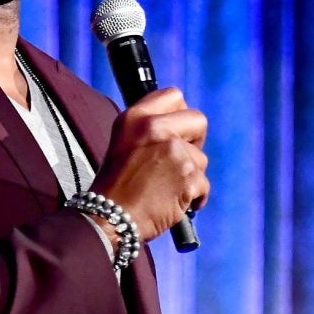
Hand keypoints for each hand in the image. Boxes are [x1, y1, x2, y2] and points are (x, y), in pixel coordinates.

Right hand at [91, 88, 207, 242]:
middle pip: (198, 120)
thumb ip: (149, 129)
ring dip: (190, 174)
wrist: (110, 218)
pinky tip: (175, 201)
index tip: (178, 130)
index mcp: (135, 117)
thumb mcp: (123, 142)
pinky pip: (204, 184)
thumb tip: (180, 127)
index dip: (180, 114)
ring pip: (201, 158)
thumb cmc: (115, 187)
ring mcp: (174, 152)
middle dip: (195, 141)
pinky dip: (194, 197)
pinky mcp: (188, 177)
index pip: (173, 95)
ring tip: (167, 187)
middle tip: (181, 159)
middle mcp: (155, 128)